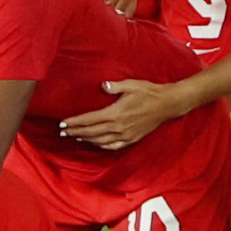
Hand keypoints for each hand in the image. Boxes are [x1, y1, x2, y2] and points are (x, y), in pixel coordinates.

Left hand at [58, 79, 181, 149]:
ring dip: (86, 139)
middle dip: (75, 132)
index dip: (74, 123)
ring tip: (75, 138)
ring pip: (100, 141)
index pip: (89, 120)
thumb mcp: (131, 85)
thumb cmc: (148, 92)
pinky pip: (113, 146)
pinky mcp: (132, 139)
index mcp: (115, 113)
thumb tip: (103, 86)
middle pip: (91, 132)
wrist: (167, 104)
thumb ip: (114, 87)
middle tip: (63, 133)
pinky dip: (102, 146)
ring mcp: (125, 135)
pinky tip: (95, 143)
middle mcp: (118, 127)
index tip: (62, 124)